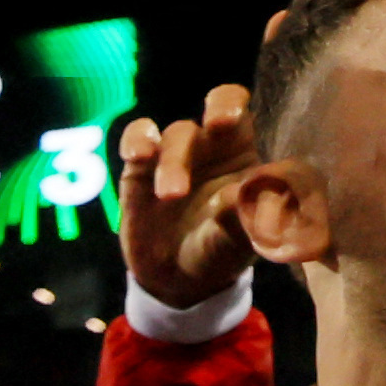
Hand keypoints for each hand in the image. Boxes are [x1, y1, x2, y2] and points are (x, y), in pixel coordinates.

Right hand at [115, 87, 262, 311]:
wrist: (176, 279)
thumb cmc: (218, 254)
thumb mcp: (236, 242)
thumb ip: (242, 217)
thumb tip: (248, 193)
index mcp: (245, 157)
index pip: (247, 115)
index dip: (239, 109)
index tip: (230, 121)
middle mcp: (214, 147)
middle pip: (219, 106)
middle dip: (220, 108)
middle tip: (217, 124)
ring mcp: (176, 156)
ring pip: (177, 134)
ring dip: (174, 160)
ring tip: (169, 196)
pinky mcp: (140, 170)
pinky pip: (137, 141)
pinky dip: (137, 141)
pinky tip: (138, 155)